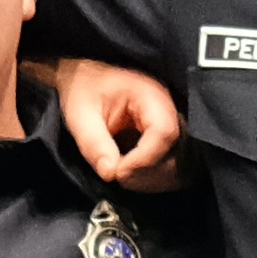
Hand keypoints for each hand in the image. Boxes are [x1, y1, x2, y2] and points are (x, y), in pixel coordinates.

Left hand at [51, 56, 186, 187]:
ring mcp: (168, 125)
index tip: (119, 172)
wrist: (85, 79)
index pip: (165, 132)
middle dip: (147, 172)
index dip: (145, 159)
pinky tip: (130, 177)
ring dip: (150, 178)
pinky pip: (168, 164)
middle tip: (118, 177)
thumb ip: (94, 143)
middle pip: (175, 150)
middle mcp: (167, 110)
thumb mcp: (80, 114)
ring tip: (122, 177)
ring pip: (175, 162)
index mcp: (151, 96)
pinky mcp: (162, 140)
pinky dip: (151, 178)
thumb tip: (110, 173)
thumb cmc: (83, 89)